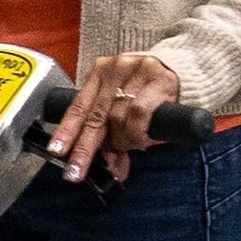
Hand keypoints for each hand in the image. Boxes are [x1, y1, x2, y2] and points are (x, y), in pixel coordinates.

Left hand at [48, 53, 195, 180]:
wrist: (184, 70)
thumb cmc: (150, 92)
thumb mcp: (125, 109)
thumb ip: (114, 136)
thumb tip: (111, 168)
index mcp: (100, 74)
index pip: (78, 106)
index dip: (66, 131)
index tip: (57, 151)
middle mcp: (114, 69)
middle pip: (94, 117)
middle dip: (85, 149)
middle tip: (77, 171)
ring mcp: (136, 71)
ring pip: (117, 119)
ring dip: (122, 141)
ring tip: (130, 144)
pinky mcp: (158, 79)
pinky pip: (139, 114)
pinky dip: (138, 133)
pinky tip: (142, 137)